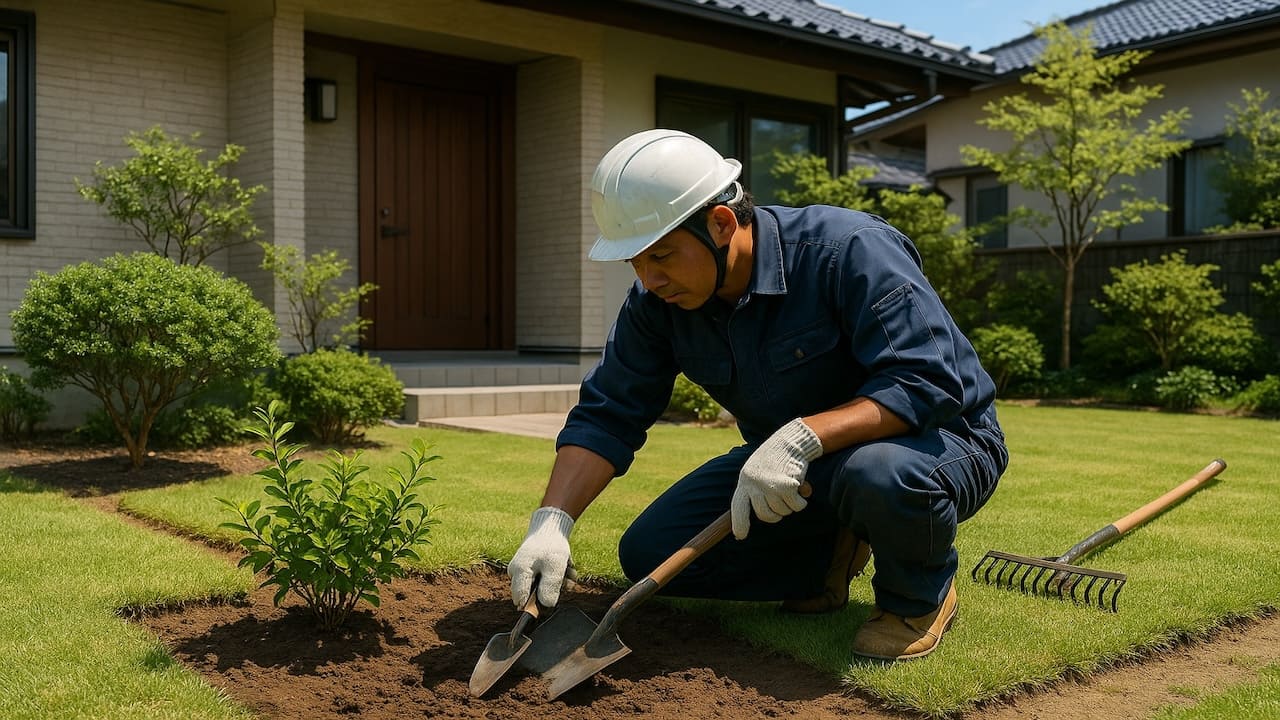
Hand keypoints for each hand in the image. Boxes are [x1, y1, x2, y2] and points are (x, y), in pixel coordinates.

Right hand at [509, 506, 577, 608]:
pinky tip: (567, 567)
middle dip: (554, 589)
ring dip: (560, 581)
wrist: (552, 525)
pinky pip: (546, 577)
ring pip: (543, 586)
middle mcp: (517, 573)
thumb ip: (549, 588)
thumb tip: (546, 606)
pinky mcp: (534, 568)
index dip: (535, 607)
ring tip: (569, 571)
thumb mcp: (554, 568)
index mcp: (518, 573)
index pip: (521, 600)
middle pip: (535, 594)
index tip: (550, 604)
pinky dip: (558, 574)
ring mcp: (525, 570)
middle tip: (567, 581)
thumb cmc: (551, 546)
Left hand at [731, 418, 823, 539]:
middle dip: (776, 515)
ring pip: (783, 512)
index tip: (741, 536)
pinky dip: (802, 501)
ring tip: (792, 488)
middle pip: (765, 515)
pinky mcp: (786, 487)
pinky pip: (796, 506)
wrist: (791, 440)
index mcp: (745, 480)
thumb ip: (755, 488)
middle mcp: (754, 484)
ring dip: (791, 504)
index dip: (739, 523)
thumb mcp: (758, 470)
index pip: (738, 507)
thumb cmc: (776, 456)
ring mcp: (769, 486)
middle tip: (783, 505)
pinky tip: (802, 487)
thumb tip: (760, 512)